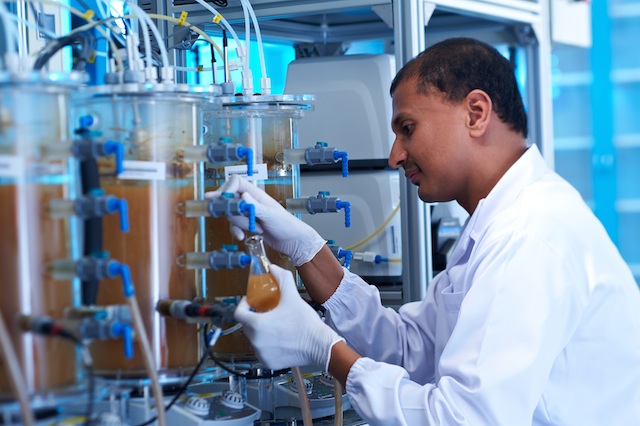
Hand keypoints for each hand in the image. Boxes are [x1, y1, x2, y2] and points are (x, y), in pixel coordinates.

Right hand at [206, 175, 325, 265]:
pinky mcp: (246, 224)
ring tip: (256, 229)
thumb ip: (254, 206)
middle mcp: (250, 201)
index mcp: (256, 193)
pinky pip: (233, 225)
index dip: (226, 189)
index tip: (221, 200)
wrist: (292, 241)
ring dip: (239, 224)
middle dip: (233, 212)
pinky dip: (236, 231)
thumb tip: (242, 195)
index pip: (235, 182)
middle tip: (244, 218)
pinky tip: (242, 236)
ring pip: (230, 214)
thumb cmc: (286, 225)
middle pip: (229, 199)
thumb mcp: (270, 215)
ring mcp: (247, 212)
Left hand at [234, 264, 344, 369]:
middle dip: (253, 316)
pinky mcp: (269, 362)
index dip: (243, 305)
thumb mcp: (291, 296)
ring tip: (272, 323)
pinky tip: (278, 337)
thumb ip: (281, 278)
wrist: (320, 345)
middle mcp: (256, 341)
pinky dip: (266, 343)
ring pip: (254, 338)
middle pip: (246, 325)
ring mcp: (262, 353)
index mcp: (257, 325)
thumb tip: (272, 268)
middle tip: (265, 310)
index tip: (251, 301)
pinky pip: (262, 350)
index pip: (238, 313)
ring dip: (259, 330)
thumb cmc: (305, 323)